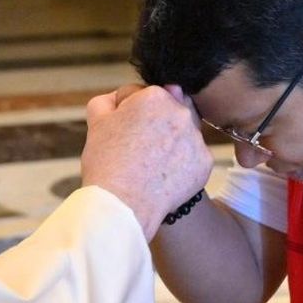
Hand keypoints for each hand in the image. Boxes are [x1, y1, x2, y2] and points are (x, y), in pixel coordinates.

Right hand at [82, 84, 212, 237]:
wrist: (123, 206)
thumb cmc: (107, 164)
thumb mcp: (97, 122)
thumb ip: (109, 100)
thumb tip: (120, 97)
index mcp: (154, 96)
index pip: (141, 96)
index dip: (128, 115)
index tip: (122, 134)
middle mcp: (181, 112)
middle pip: (166, 112)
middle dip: (154, 124)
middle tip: (137, 149)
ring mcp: (197, 138)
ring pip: (182, 134)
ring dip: (169, 143)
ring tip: (149, 165)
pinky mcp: (205, 163)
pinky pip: (192, 158)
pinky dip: (180, 166)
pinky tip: (163, 177)